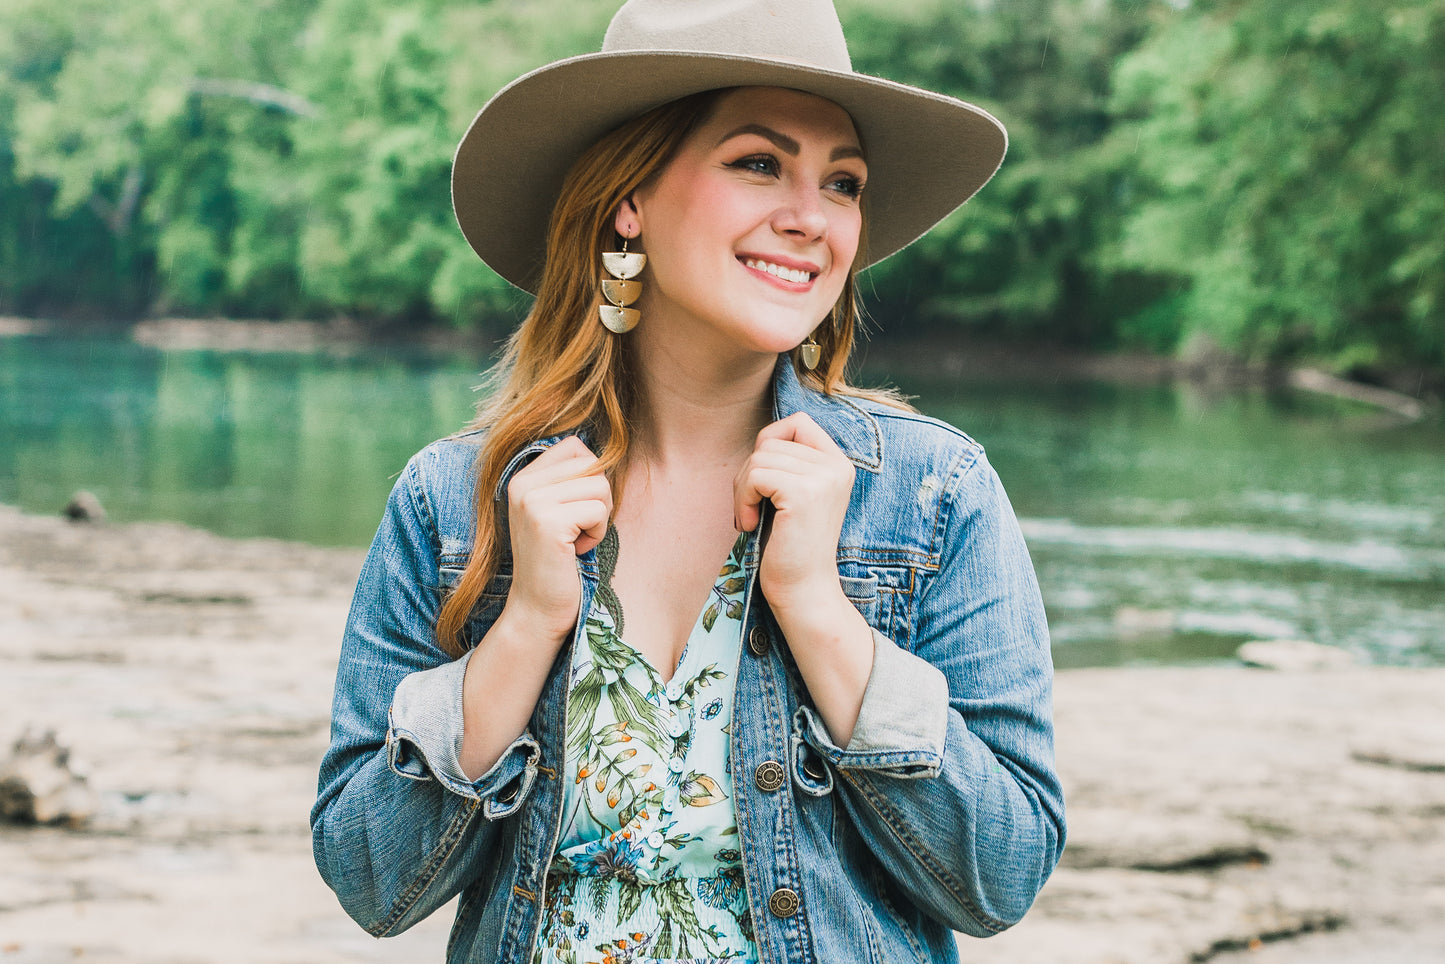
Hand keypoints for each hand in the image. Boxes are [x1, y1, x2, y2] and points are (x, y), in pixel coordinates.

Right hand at [500, 436, 612, 643]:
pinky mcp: (547, 522)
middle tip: (580, 529)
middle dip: (599, 498)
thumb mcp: (557, 511)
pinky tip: (577, 551)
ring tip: (577, 540)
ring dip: (600, 518)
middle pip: (592, 464)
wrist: (538, 608)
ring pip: (600, 486)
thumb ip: (571, 480)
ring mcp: (532, 501)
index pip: (575, 446)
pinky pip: (598, 510)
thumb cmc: (558, 560)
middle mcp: (523, 484)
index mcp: (523, 477)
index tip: (576, 510)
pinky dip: (598, 533)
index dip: (591, 476)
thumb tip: (610, 448)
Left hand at [734, 413, 854, 614]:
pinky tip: (751, 525)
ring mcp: (824, 478)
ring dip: (743, 489)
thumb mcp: (793, 494)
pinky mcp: (804, 493)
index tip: (764, 481)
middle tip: (751, 508)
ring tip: (750, 518)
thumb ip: (787, 462)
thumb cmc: (789, 545)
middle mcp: (837, 466)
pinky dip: (742, 499)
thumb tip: (763, 436)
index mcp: (838, 464)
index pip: (797, 422)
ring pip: (759, 457)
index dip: (770, 443)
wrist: (803, 590)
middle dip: (749, 473)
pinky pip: (755, 475)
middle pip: (771, 441)